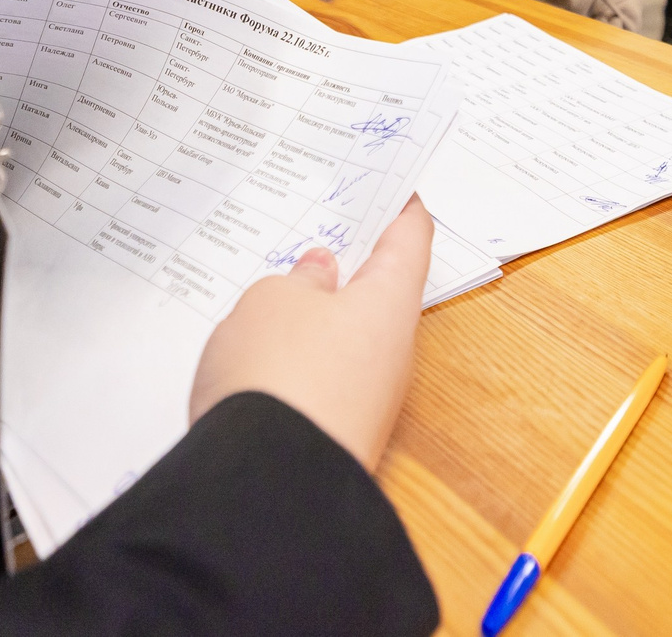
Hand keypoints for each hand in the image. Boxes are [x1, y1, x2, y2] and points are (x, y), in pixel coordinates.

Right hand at [190, 197, 432, 472]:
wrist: (265, 491)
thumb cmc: (277, 376)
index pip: (410, 239)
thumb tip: (318, 276)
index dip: (401, 206)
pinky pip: (323, 379)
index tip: (396, 181)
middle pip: (380, 292)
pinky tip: (261, 349)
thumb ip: (297, 280)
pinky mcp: (334, 433)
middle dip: (351, 261)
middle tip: (322, 225)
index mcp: (390, 304)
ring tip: (274, 283)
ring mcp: (365, 399)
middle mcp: (391, 353)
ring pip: (347, 338)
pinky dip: (300, 357)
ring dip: (318, 312)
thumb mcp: (273, 301)